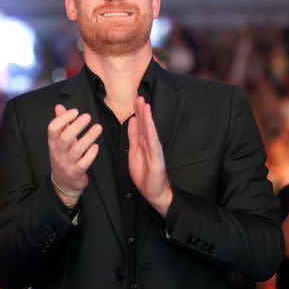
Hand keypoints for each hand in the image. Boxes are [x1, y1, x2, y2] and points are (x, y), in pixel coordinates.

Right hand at [47, 104, 101, 205]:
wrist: (63, 183)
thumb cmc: (64, 157)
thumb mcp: (59, 141)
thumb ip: (61, 124)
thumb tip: (59, 106)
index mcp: (52, 143)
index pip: (52, 129)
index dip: (63, 119)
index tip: (75, 111)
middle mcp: (57, 153)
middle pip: (64, 138)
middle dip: (76, 126)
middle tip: (87, 116)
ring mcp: (66, 164)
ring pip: (76, 150)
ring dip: (88, 138)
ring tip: (98, 128)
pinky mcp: (75, 173)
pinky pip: (83, 163)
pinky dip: (90, 154)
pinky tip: (96, 146)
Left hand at [128, 96, 172, 217]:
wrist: (154, 192)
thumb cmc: (145, 173)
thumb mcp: (134, 151)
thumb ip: (133, 136)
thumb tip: (132, 120)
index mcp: (144, 142)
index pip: (140, 124)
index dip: (138, 112)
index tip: (135, 99)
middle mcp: (150, 144)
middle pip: (146, 125)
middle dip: (142, 111)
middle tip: (139, 97)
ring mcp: (155, 151)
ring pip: (150, 132)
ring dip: (147, 119)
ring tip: (145, 106)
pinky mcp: (157, 160)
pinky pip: (153, 145)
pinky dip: (151, 134)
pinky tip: (149, 126)